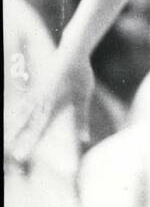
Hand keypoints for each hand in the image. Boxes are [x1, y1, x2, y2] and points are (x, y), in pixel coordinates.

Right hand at [8, 45, 93, 165]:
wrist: (73, 50)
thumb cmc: (81, 73)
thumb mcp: (84, 95)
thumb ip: (82, 118)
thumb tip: (85, 140)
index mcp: (52, 102)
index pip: (39, 127)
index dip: (30, 142)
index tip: (22, 155)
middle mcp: (42, 98)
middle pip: (28, 123)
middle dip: (20, 140)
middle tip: (14, 156)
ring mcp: (38, 92)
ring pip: (23, 113)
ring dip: (16, 127)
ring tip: (7, 139)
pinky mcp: (38, 86)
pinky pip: (25, 103)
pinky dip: (19, 112)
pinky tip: (13, 117)